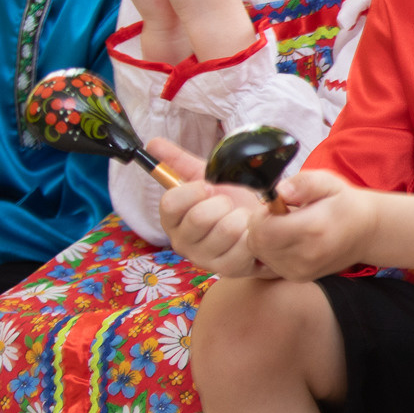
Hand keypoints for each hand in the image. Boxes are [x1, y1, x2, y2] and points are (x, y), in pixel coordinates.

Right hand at [152, 138, 266, 276]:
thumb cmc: (230, 203)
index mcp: (173, 219)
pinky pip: (245, 244)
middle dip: (223, 203)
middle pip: (199, 218)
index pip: (170, 204)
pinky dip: (255, 231)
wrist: (261, 225)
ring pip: (226, 230)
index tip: (208, 187)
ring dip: (241, 217)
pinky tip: (253, 232)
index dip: (193, 191)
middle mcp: (183, 242)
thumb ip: (178, 162)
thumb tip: (152, 143)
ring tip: (243, 217)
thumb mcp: (206, 178)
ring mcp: (205, 259)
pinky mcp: (230, 269)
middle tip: (230, 204)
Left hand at [245, 169, 374, 281]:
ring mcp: (302, 270)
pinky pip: (269, 263)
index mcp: (313, 229)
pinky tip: (288, 239)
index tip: (276, 205)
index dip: (261, 214)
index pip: (263, 230)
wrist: (367, 232)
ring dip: (265, 238)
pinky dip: (271, 250)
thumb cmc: (344, 204)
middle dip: (260, 226)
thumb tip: (279, 191)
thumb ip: (303, 183)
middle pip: (257, 244)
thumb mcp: (329, 182)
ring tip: (286, 226)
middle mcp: (307, 255)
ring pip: (260, 254)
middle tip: (280, 214)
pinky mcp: (299, 277)